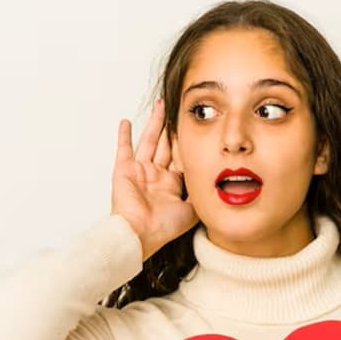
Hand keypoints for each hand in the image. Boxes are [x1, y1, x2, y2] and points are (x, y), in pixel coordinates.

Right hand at [111, 98, 198, 260]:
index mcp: (170, 185)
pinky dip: (123, 135)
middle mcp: (155, 177)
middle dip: (173, 129)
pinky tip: (126, 122)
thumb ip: (201, 196)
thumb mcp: (192, 210)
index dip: (188, 144)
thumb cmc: (163, 227)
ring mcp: (139, 172)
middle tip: (179, 110)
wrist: (140, 233)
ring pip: (150, 141)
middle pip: (167, 146)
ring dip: (155, 124)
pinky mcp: (124, 170)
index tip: (196, 128)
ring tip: (160, 106)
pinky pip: (124, 149)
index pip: (182, 158)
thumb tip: (217, 187)